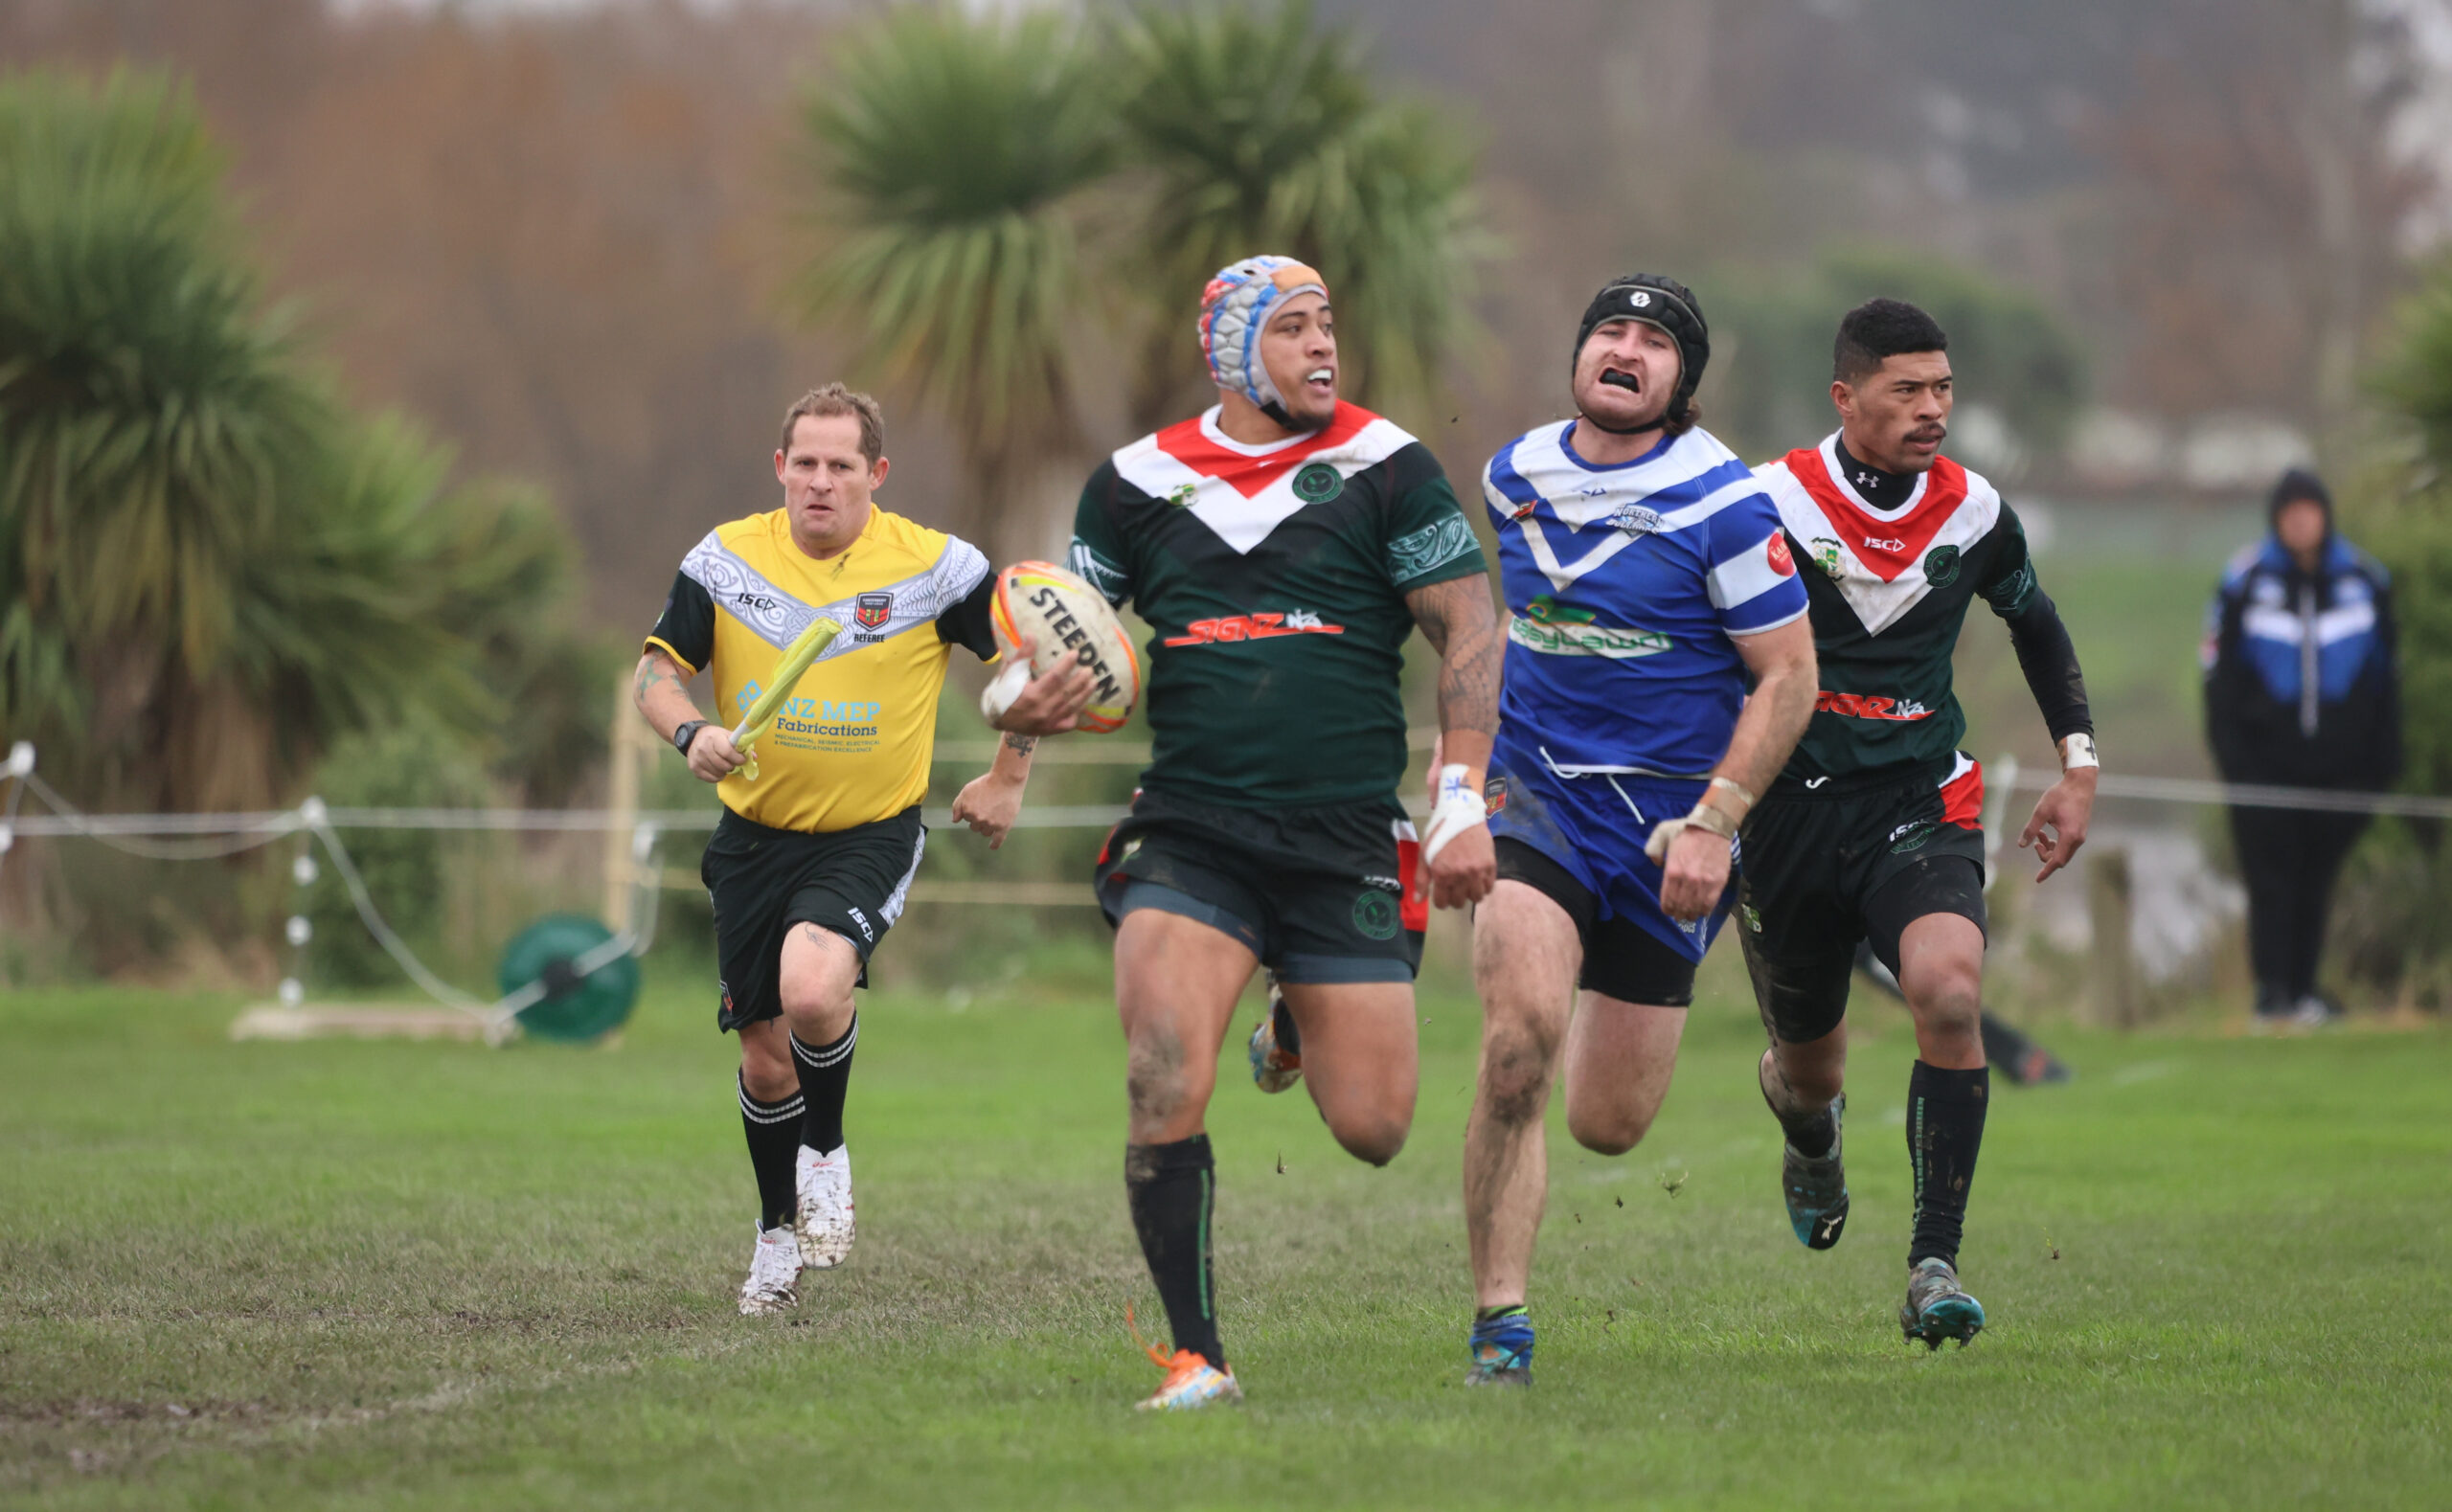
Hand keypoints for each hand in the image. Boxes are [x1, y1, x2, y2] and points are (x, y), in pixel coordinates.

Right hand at [685, 725, 743, 782]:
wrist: (694, 737)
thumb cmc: (715, 736)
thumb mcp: (728, 735)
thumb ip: (741, 745)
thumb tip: (754, 757)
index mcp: (714, 738)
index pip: (727, 752)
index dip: (738, 758)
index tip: (742, 759)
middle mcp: (703, 749)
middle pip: (723, 765)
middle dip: (732, 766)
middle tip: (733, 763)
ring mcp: (697, 759)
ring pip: (718, 773)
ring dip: (725, 772)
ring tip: (724, 765)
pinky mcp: (694, 768)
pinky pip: (711, 779)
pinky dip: (717, 777)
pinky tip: (718, 770)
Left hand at [950, 771, 1026, 848]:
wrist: (1006, 780)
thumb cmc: (986, 784)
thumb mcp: (967, 790)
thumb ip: (958, 806)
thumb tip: (955, 821)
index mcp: (968, 811)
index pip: (967, 818)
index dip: (973, 810)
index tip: (981, 801)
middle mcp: (978, 819)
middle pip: (975, 827)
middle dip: (979, 819)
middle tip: (988, 807)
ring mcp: (991, 824)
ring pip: (985, 832)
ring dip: (987, 827)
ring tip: (994, 814)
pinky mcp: (1004, 826)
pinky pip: (997, 840)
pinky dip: (994, 844)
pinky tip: (992, 846)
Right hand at [990, 637, 1097, 735]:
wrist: (996, 718)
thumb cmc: (1003, 692)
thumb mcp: (1009, 672)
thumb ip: (1022, 655)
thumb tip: (1031, 635)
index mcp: (1032, 695)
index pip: (1055, 678)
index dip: (1067, 665)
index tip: (1076, 654)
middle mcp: (1042, 710)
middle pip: (1067, 693)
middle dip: (1081, 680)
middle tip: (1090, 669)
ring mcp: (1047, 722)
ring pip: (1071, 707)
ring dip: (1084, 694)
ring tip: (1094, 683)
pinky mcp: (1049, 730)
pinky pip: (1068, 723)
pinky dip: (1077, 713)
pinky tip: (1083, 703)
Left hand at [1422, 823, 1494, 909]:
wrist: (1461, 813)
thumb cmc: (1440, 834)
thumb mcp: (1424, 854)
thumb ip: (1421, 879)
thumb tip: (1417, 901)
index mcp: (1442, 874)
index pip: (1442, 903)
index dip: (1440, 901)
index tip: (1442, 895)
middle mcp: (1460, 876)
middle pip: (1459, 903)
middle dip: (1454, 898)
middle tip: (1454, 889)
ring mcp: (1477, 872)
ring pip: (1476, 898)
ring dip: (1470, 895)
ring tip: (1467, 886)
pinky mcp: (1490, 865)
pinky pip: (1490, 887)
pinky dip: (1484, 887)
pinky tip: (1478, 880)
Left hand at [1658, 823, 1731, 923]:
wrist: (1712, 827)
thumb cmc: (1685, 830)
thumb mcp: (1661, 834)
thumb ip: (1653, 850)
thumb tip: (1657, 865)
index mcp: (1672, 871)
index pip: (1667, 899)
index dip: (1667, 909)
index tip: (1667, 911)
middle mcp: (1687, 880)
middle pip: (1681, 906)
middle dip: (1678, 914)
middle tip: (1678, 916)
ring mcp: (1704, 883)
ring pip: (1695, 907)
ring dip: (1691, 914)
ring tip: (1689, 915)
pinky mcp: (1718, 883)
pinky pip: (1710, 904)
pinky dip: (1704, 911)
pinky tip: (1701, 912)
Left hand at [2020, 766, 2095, 881]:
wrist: (2080, 783)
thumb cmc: (2061, 795)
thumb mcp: (2041, 811)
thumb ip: (2031, 829)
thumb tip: (2022, 844)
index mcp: (2069, 836)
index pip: (2056, 860)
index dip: (2046, 871)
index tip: (2037, 879)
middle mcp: (2078, 839)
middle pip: (2060, 858)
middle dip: (2045, 855)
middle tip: (2035, 842)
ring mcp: (2081, 835)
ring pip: (2063, 852)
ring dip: (2050, 848)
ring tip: (2039, 833)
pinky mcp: (2080, 831)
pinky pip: (2067, 845)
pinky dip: (2056, 843)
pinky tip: (2046, 831)